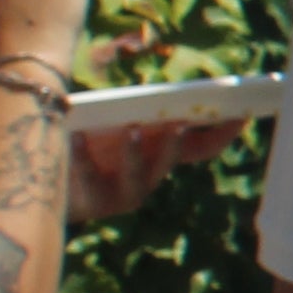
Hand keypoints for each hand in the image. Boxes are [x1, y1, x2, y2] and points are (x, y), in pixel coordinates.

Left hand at [68, 115, 242, 218]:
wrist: (51, 188)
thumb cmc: (86, 146)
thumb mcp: (115, 124)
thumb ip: (136, 111)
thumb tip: (154, 89)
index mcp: (162, 154)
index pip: (203, 146)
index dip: (224, 132)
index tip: (241, 112)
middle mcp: (152, 176)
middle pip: (176, 158)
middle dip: (180, 140)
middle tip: (181, 121)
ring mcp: (127, 192)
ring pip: (139, 172)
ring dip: (137, 150)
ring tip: (132, 129)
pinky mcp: (96, 202)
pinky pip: (90, 174)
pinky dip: (84, 154)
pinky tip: (79, 135)